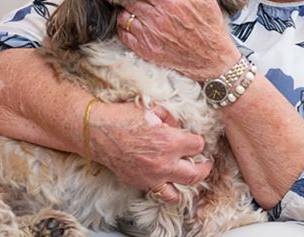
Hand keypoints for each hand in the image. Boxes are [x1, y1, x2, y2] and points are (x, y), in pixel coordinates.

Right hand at [86, 101, 212, 203]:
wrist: (97, 132)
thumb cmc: (122, 117)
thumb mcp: (152, 109)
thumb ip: (171, 118)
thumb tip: (179, 126)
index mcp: (169, 141)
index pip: (198, 146)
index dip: (198, 141)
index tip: (194, 140)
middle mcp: (163, 163)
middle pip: (196, 174)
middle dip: (204, 168)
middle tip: (205, 164)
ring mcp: (152, 177)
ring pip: (180, 192)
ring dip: (189, 185)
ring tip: (190, 177)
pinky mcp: (141, 183)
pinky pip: (160, 194)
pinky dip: (169, 191)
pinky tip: (171, 183)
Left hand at [117, 0, 240, 80]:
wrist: (212, 58)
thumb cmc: (209, 26)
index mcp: (171, 1)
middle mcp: (157, 17)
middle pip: (132, 0)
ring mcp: (149, 34)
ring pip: (125, 15)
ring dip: (128, 11)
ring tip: (136, 11)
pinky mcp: (145, 49)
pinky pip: (123, 34)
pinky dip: (124, 27)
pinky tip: (133, 24)